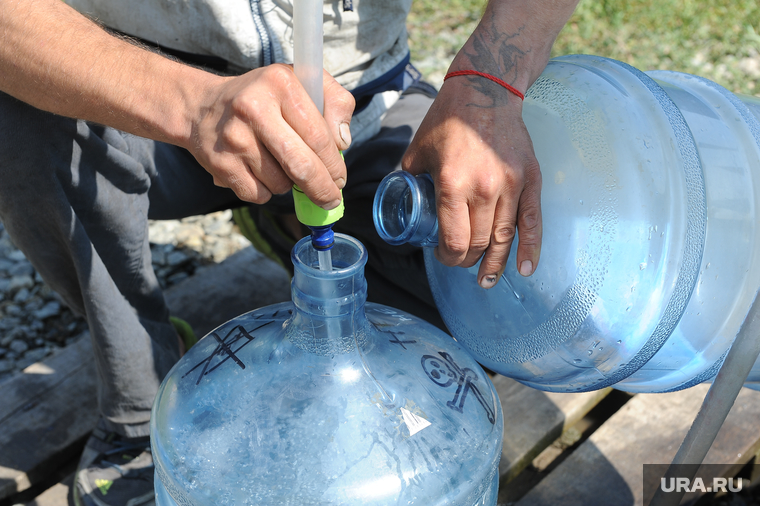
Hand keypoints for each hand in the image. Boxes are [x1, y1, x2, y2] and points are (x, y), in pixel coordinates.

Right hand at [189, 64, 354, 207]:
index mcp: (281, 84)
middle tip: (331, 198)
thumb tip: (342, 143)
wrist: (202, 107)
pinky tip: (261, 172)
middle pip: (302, 166)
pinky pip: (259, 194)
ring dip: (290, 185)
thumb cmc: (264, 98)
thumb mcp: (301, 82)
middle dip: (322, 189)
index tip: (340, 178)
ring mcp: (235, 138)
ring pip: (281, 183)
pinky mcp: (221, 164)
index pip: (320, 136)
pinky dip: (267, 191)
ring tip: (281, 165)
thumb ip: (335, 103)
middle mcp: (254, 108)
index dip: (335, 164)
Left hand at [403, 75, 541, 288]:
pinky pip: (532, 221)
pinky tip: (526, 268)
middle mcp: (484, 189)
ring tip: (487, 279)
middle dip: (466, 261)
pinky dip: (531, 248)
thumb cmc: (447, 121)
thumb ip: (408, 179)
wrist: (485, 91)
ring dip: (494, 263)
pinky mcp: (530, 179)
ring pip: (503, 238)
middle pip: (477, 243)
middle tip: (460, 263)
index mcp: (452, 184)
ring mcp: (510, 185)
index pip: (452, 240)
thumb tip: (399, 203)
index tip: (443, 257)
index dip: (447, 258)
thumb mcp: (417, 151)